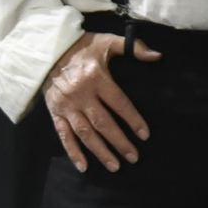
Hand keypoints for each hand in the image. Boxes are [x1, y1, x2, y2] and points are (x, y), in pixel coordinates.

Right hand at [43, 31, 161, 172]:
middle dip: (119, 142)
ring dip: (100, 151)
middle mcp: (81, 94)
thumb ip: (133, 48)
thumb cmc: (83, 47)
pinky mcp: (55, 112)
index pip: (119, 103)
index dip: (133, 120)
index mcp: (96, 77)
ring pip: (85, 133)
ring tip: (115, 166)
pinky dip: (73, 152)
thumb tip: (158, 56)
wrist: (49, 50)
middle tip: (134, 157)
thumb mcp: (108, 42)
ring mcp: (66, 105)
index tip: (145, 135)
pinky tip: (84, 166)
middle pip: (103, 123)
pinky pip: (64, 135)